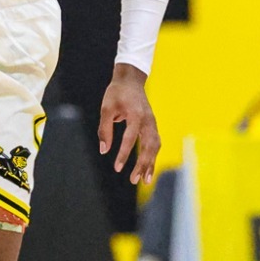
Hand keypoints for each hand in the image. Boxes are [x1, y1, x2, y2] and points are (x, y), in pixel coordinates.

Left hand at [99, 64, 159, 184]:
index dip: (124, 154)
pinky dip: (152, 157)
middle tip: (133, 180)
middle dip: (142, 164)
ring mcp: (152, 123)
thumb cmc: (117, 93)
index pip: (131, 138)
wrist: (131, 80)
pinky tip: (148, 169)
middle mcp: (148, 120)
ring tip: (145, 180)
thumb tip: (104, 150)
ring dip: (150, 164)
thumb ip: (104, 129)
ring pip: (155, 147)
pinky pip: (155, 144)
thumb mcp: (106, 108)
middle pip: (148, 146)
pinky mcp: (152, 126)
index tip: (117, 168)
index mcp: (136, 115)